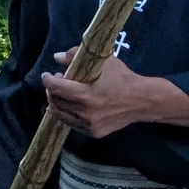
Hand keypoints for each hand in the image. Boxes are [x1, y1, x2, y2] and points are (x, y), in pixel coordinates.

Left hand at [42, 50, 188, 140]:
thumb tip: (57, 57)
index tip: (47, 74)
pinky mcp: (93, 132)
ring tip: (60, 94)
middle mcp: (85, 113)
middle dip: (51, 90)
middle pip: (55, 102)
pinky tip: (68, 106)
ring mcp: (89, 125)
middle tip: (56, 81)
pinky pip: (72, 123)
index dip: (47, 79)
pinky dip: (66, 114)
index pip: (55, 88)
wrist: (142, 100)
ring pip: (61, 115)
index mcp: (86, 95)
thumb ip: (77, 56)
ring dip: (56, 103)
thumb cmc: (122, 77)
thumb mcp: (103, 61)